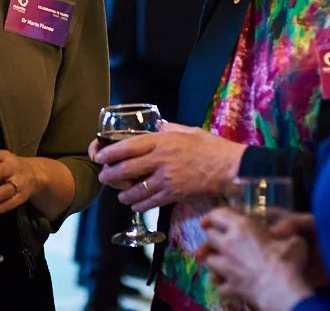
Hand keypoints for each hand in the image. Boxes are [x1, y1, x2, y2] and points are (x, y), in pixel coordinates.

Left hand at [93, 122, 245, 210]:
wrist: (229, 167)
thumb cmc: (210, 147)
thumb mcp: (188, 131)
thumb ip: (169, 128)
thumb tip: (158, 125)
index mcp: (162, 141)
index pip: (128, 147)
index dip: (110, 153)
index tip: (99, 156)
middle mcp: (160, 160)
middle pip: (127, 170)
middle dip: (110, 175)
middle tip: (103, 177)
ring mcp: (167, 179)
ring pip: (137, 189)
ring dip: (124, 193)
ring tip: (119, 194)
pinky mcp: (175, 194)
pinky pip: (152, 202)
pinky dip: (140, 205)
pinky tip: (135, 205)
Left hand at [198, 207, 317, 310]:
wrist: (281, 291)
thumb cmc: (287, 262)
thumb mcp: (294, 242)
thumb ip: (285, 237)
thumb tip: (291, 239)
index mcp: (241, 228)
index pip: (217, 214)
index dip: (214, 216)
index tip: (213, 220)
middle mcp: (228, 244)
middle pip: (209, 236)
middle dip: (214, 237)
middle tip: (221, 240)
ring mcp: (225, 267)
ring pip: (209, 260)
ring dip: (215, 261)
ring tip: (224, 263)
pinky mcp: (228, 287)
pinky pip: (219, 286)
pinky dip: (223, 286)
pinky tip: (230, 286)